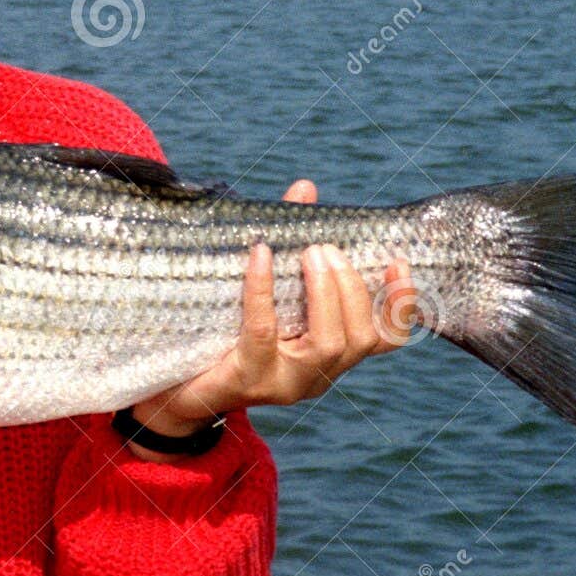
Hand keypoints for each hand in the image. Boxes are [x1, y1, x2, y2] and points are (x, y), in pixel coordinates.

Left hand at [125, 179, 414, 462]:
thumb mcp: (263, 288)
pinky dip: (263, 292)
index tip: (397, 259)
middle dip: (350, 287)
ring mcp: (285, 383)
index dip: (401, 304)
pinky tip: (258, 257)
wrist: (174, 387)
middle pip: (359, 338)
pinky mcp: (248, 380)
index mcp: (329, 355)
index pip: (385, 339)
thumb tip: (305, 188)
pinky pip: (263, 334)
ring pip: (328, 345)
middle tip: (325, 248)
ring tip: (310, 253)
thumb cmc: (224, 330)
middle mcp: (316, 375)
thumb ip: (289, 240)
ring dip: (325, 293)